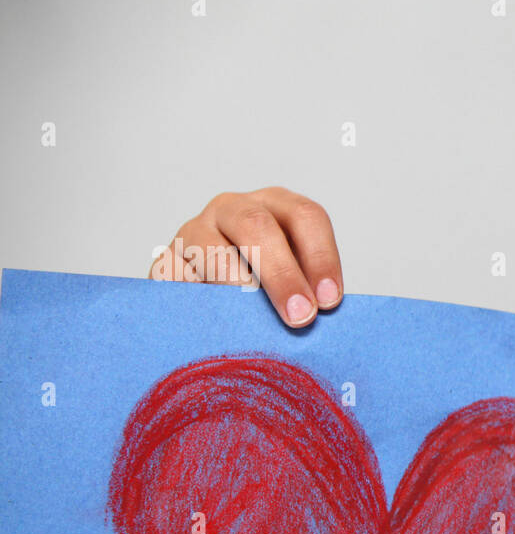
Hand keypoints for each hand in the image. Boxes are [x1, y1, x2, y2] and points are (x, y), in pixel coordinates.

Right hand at [148, 186, 342, 328]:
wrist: (209, 303)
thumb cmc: (266, 293)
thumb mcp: (295, 282)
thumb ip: (309, 292)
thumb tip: (319, 319)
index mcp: (276, 208)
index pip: (305, 216)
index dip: (321, 257)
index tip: (329, 301)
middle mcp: (233, 209)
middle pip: (257, 226)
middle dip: (282, 274)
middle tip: (299, 317)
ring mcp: (194, 231)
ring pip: (213, 252)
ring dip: (239, 290)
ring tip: (255, 325)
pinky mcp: (165, 261)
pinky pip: (176, 279)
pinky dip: (199, 304)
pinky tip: (216, 326)